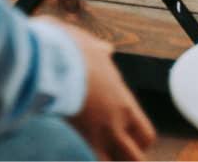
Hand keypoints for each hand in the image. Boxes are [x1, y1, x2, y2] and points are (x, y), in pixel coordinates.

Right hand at [56, 22, 155, 160]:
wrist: (50, 58)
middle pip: (136, 158)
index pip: (146, 135)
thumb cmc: (70, 50)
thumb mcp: (92, 48)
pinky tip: (76, 156)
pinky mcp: (76, 141)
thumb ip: (101, 52)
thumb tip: (106, 48)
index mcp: (123, 101)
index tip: (129, 142)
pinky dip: (84, 160)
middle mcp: (115, 122)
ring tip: (94, 156)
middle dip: (126, 159)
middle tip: (114, 155)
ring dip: (107, 160)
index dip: (139, 143)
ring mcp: (97, 134)